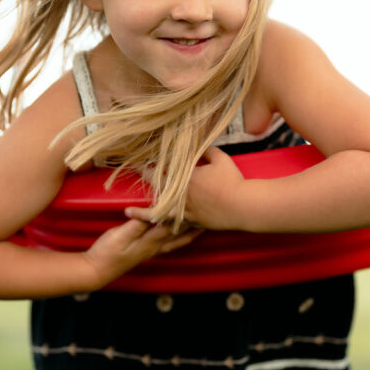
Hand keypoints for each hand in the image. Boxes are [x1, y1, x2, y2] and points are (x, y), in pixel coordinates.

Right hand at [83, 217, 201, 287]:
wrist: (96, 271)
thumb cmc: (106, 252)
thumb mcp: (120, 235)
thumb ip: (137, 225)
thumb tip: (153, 212)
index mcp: (150, 241)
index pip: (172, 224)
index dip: (184, 212)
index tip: (196, 201)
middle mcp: (155, 247)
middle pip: (179, 234)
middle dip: (194, 224)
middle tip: (209, 215)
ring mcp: (151, 251)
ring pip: (176, 240)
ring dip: (190, 233)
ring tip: (202, 227)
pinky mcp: (145, 253)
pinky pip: (168, 244)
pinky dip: (177, 239)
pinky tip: (178, 237)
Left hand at [127, 148, 247, 230]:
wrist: (243, 207)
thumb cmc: (232, 181)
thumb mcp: (220, 159)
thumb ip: (206, 150)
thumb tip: (199, 144)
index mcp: (184, 180)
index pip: (158, 173)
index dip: (145, 168)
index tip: (136, 165)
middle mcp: (180, 198)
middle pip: (154, 194)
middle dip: (140, 190)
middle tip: (125, 187)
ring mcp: (186, 213)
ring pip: (159, 214)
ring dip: (144, 213)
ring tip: (130, 214)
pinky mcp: (194, 223)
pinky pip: (174, 225)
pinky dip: (164, 224)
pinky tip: (156, 225)